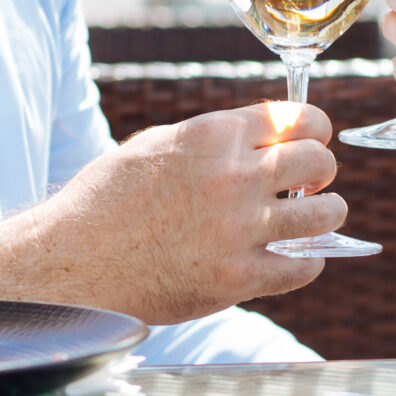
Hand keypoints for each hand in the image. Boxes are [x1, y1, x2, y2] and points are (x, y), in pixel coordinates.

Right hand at [0, 102, 344, 323]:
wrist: (69, 260)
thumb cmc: (107, 199)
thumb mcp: (157, 145)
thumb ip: (213, 140)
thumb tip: (266, 140)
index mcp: (212, 135)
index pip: (297, 117)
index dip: (315, 128)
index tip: (316, 139)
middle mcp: (233, 177)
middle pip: (318, 161)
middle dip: (321, 170)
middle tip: (312, 183)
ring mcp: (238, 230)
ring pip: (325, 214)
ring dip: (326, 214)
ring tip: (312, 219)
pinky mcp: (236, 278)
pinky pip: (303, 267)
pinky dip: (306, 262)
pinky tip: (293, 258)